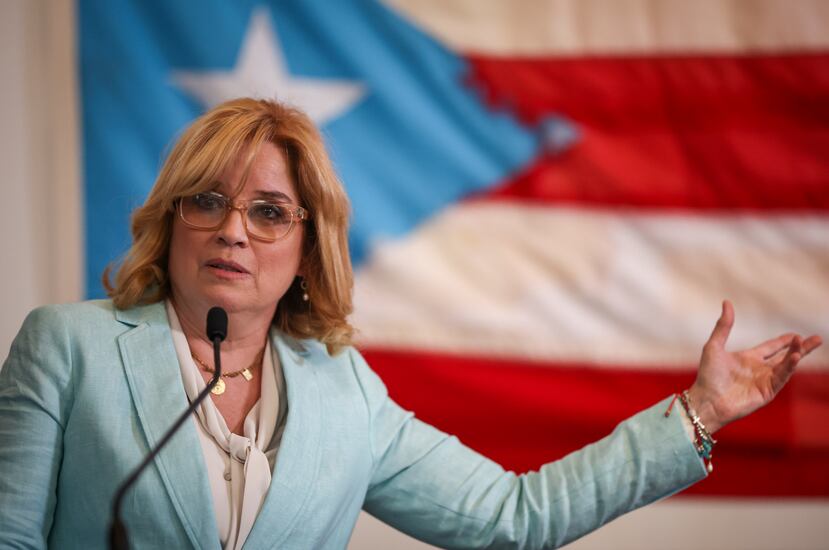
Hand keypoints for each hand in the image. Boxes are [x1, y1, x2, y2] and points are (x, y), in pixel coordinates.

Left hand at [686, 300, 821, 433]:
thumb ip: (723, 326)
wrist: (706, 400)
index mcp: (748, 358)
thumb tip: (726, 302)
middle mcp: (759, 370)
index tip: (795, 334)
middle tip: (817, 339)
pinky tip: (796, 356)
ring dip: (796, 354)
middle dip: (801, 347)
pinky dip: (789, 367)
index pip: (770, 347)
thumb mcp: (714, 346)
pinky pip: (781, 377)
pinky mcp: (767, 392)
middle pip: (785, 356)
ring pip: (786, 366)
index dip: (783, 341)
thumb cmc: (708, 376)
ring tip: (804, 343)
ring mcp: (764, 381)